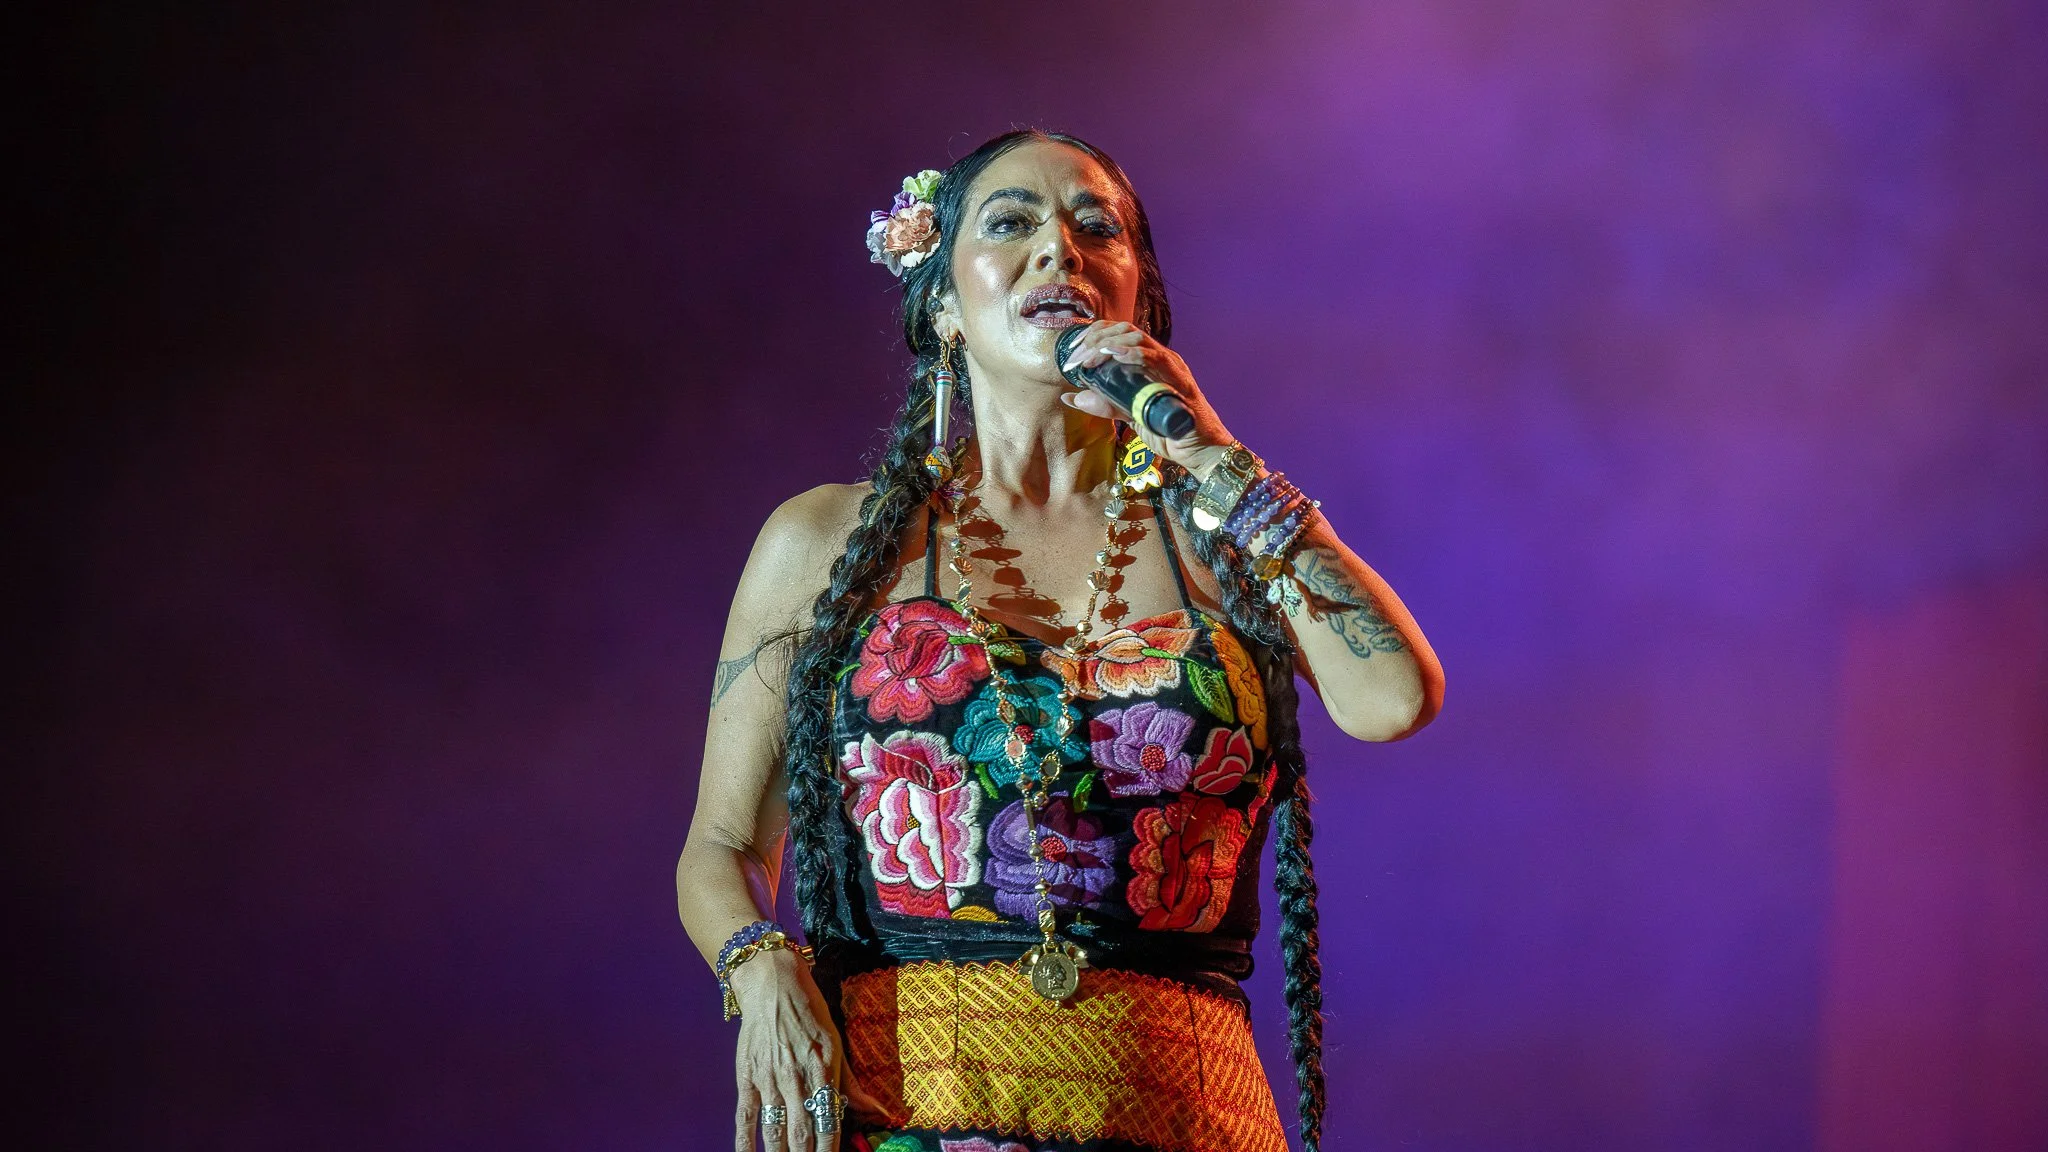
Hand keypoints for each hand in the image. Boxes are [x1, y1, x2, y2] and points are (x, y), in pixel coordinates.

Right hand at [729, 949, 882, 1150]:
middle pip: (802, 1131)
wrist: (772, 984)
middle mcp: (796, 1076)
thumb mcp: (836, 1043)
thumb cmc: (809, 1012)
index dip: (830, 1148)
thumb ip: (852, 1084)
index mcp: (823, 1068)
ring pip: (775, 1129)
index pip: (829, 1120)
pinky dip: (745, 1142)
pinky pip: (745, 1116)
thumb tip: (880, 1112)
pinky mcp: (747, 1077)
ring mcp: (769, 1078)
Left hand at [1055, 321, 1236, 481]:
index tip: (1073, 352)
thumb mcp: (1129, 415)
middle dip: (1095, 340)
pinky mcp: (1179, 381)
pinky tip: (1116, 355)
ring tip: (1089, 359)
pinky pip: (1157, 360)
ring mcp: (1172, 366)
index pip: (1119, 333)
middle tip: (1076, 359)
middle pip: (1124, 331)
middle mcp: (1161, 357)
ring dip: (1108, 345)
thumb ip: (1105, 404)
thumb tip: (1071, 397)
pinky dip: (1134, 355)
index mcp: (1149, 360)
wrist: (1200, 450)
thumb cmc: (1169, 430)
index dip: (1093, 335)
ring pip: (1137, 339)